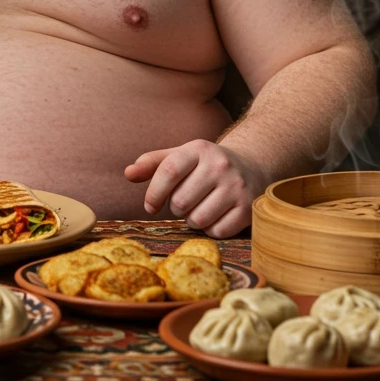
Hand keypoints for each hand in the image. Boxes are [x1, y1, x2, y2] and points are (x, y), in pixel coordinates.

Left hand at [124, 140, 266, 237]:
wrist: (251, 167)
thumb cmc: (205, 165)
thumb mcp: (180, 157)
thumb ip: (152, 164)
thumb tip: (128, 173)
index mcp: (198, 149)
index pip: (168, 171)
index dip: (153, 193)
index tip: (150, 206)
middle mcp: (220, 165)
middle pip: (180, 202)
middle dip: (176, 208)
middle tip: (185, 202)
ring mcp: (237, 186)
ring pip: (198, 219)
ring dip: (192, 220)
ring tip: (199, 209)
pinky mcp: (248, 207)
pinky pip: (218, 231)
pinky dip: (211, 230)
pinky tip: (215, 216)